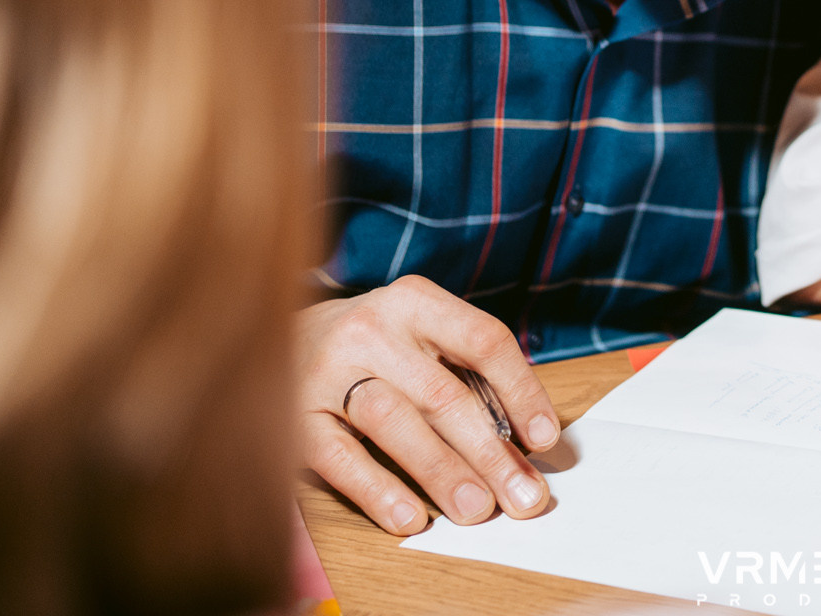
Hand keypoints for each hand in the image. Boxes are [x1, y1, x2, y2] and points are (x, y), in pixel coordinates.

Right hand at [298, 275, 561, 534]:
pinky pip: (340, 456)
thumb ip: (467, 377)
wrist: (274, 335)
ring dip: (441, 470)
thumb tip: (526, 444)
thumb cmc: (373, 347)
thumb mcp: (420, 338)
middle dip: (490, 451)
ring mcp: (328, 370)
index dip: (521, 391)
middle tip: (524, 496)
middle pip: (442, 393)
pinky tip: (410, 518)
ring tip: (477, 510)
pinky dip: (378, 490)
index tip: (546, 440)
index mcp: (415, 301)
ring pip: (395, 421)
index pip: (483, 340)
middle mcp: (371, 328)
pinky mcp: (295, 414)